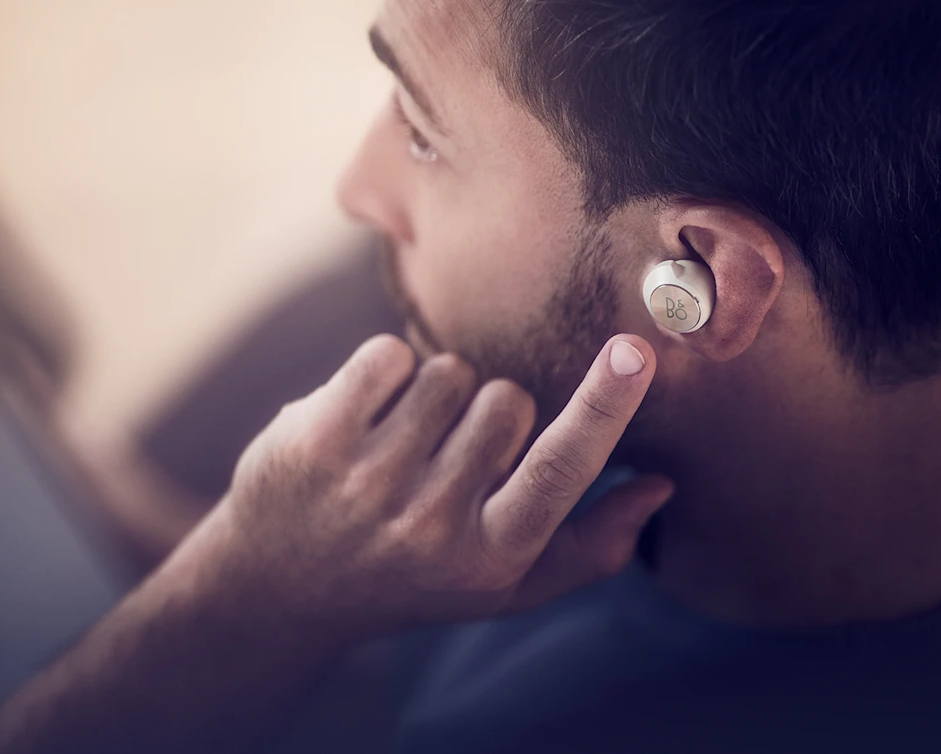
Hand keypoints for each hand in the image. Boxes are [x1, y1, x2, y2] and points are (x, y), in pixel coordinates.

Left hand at [181, 334, 672, 640]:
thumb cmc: (411, 577)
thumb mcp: (502, 586)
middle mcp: (432, 524)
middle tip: (445, 456)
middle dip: (486, 411)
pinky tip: (362, 418)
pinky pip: (387, 354)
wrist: (280, 588)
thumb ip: (588, 547)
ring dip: (430, 394)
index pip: (563, 468)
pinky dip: (382, 372)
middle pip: (504, 399)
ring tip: (398, 446)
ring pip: (446, 371)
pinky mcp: (317, 439)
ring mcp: (369, 481)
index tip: (634, 352)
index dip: (604, 406)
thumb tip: (661, 487)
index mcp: (490, 556)